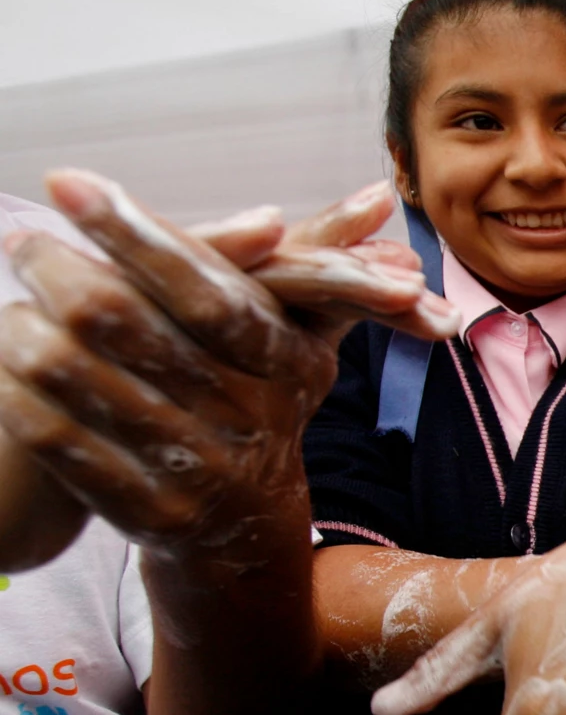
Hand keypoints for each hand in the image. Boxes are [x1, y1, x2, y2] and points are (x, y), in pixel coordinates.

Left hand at [0, 170, 453, 560]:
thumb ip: (315, 267)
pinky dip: (16, 395)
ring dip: (23, 328)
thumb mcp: (297, 340)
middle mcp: (247, 419)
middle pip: (122, 323)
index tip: (69, 182)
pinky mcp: (147, 513)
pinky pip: (55, 439)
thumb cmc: (257, 404)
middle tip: (23, 240)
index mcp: (285, 364)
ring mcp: (198, 470)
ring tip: (14, 306)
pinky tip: (5, 371)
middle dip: (57, 269)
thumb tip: (378, 200)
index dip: (136, 233)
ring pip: (74, 376)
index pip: (206, 290)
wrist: (244, 532)